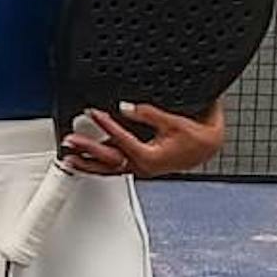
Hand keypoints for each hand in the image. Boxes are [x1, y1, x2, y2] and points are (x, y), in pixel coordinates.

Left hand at [65, 101, 224, 178]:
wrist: (207, 148)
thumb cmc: (195, 138)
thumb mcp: (174, 122)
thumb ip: (148, 114)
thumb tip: (126, 107)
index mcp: (150, 157)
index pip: (122, 139)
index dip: (106, 124)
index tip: (93, 112)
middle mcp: (142, 166)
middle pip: (108, 160)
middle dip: (87, 150)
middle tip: (70, 141)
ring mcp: (139, 168)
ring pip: (108, 168)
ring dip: (87, 163)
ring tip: (68, 157)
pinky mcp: (138, 165)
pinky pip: (113, 167)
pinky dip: (97, 164)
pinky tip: (84, 161)